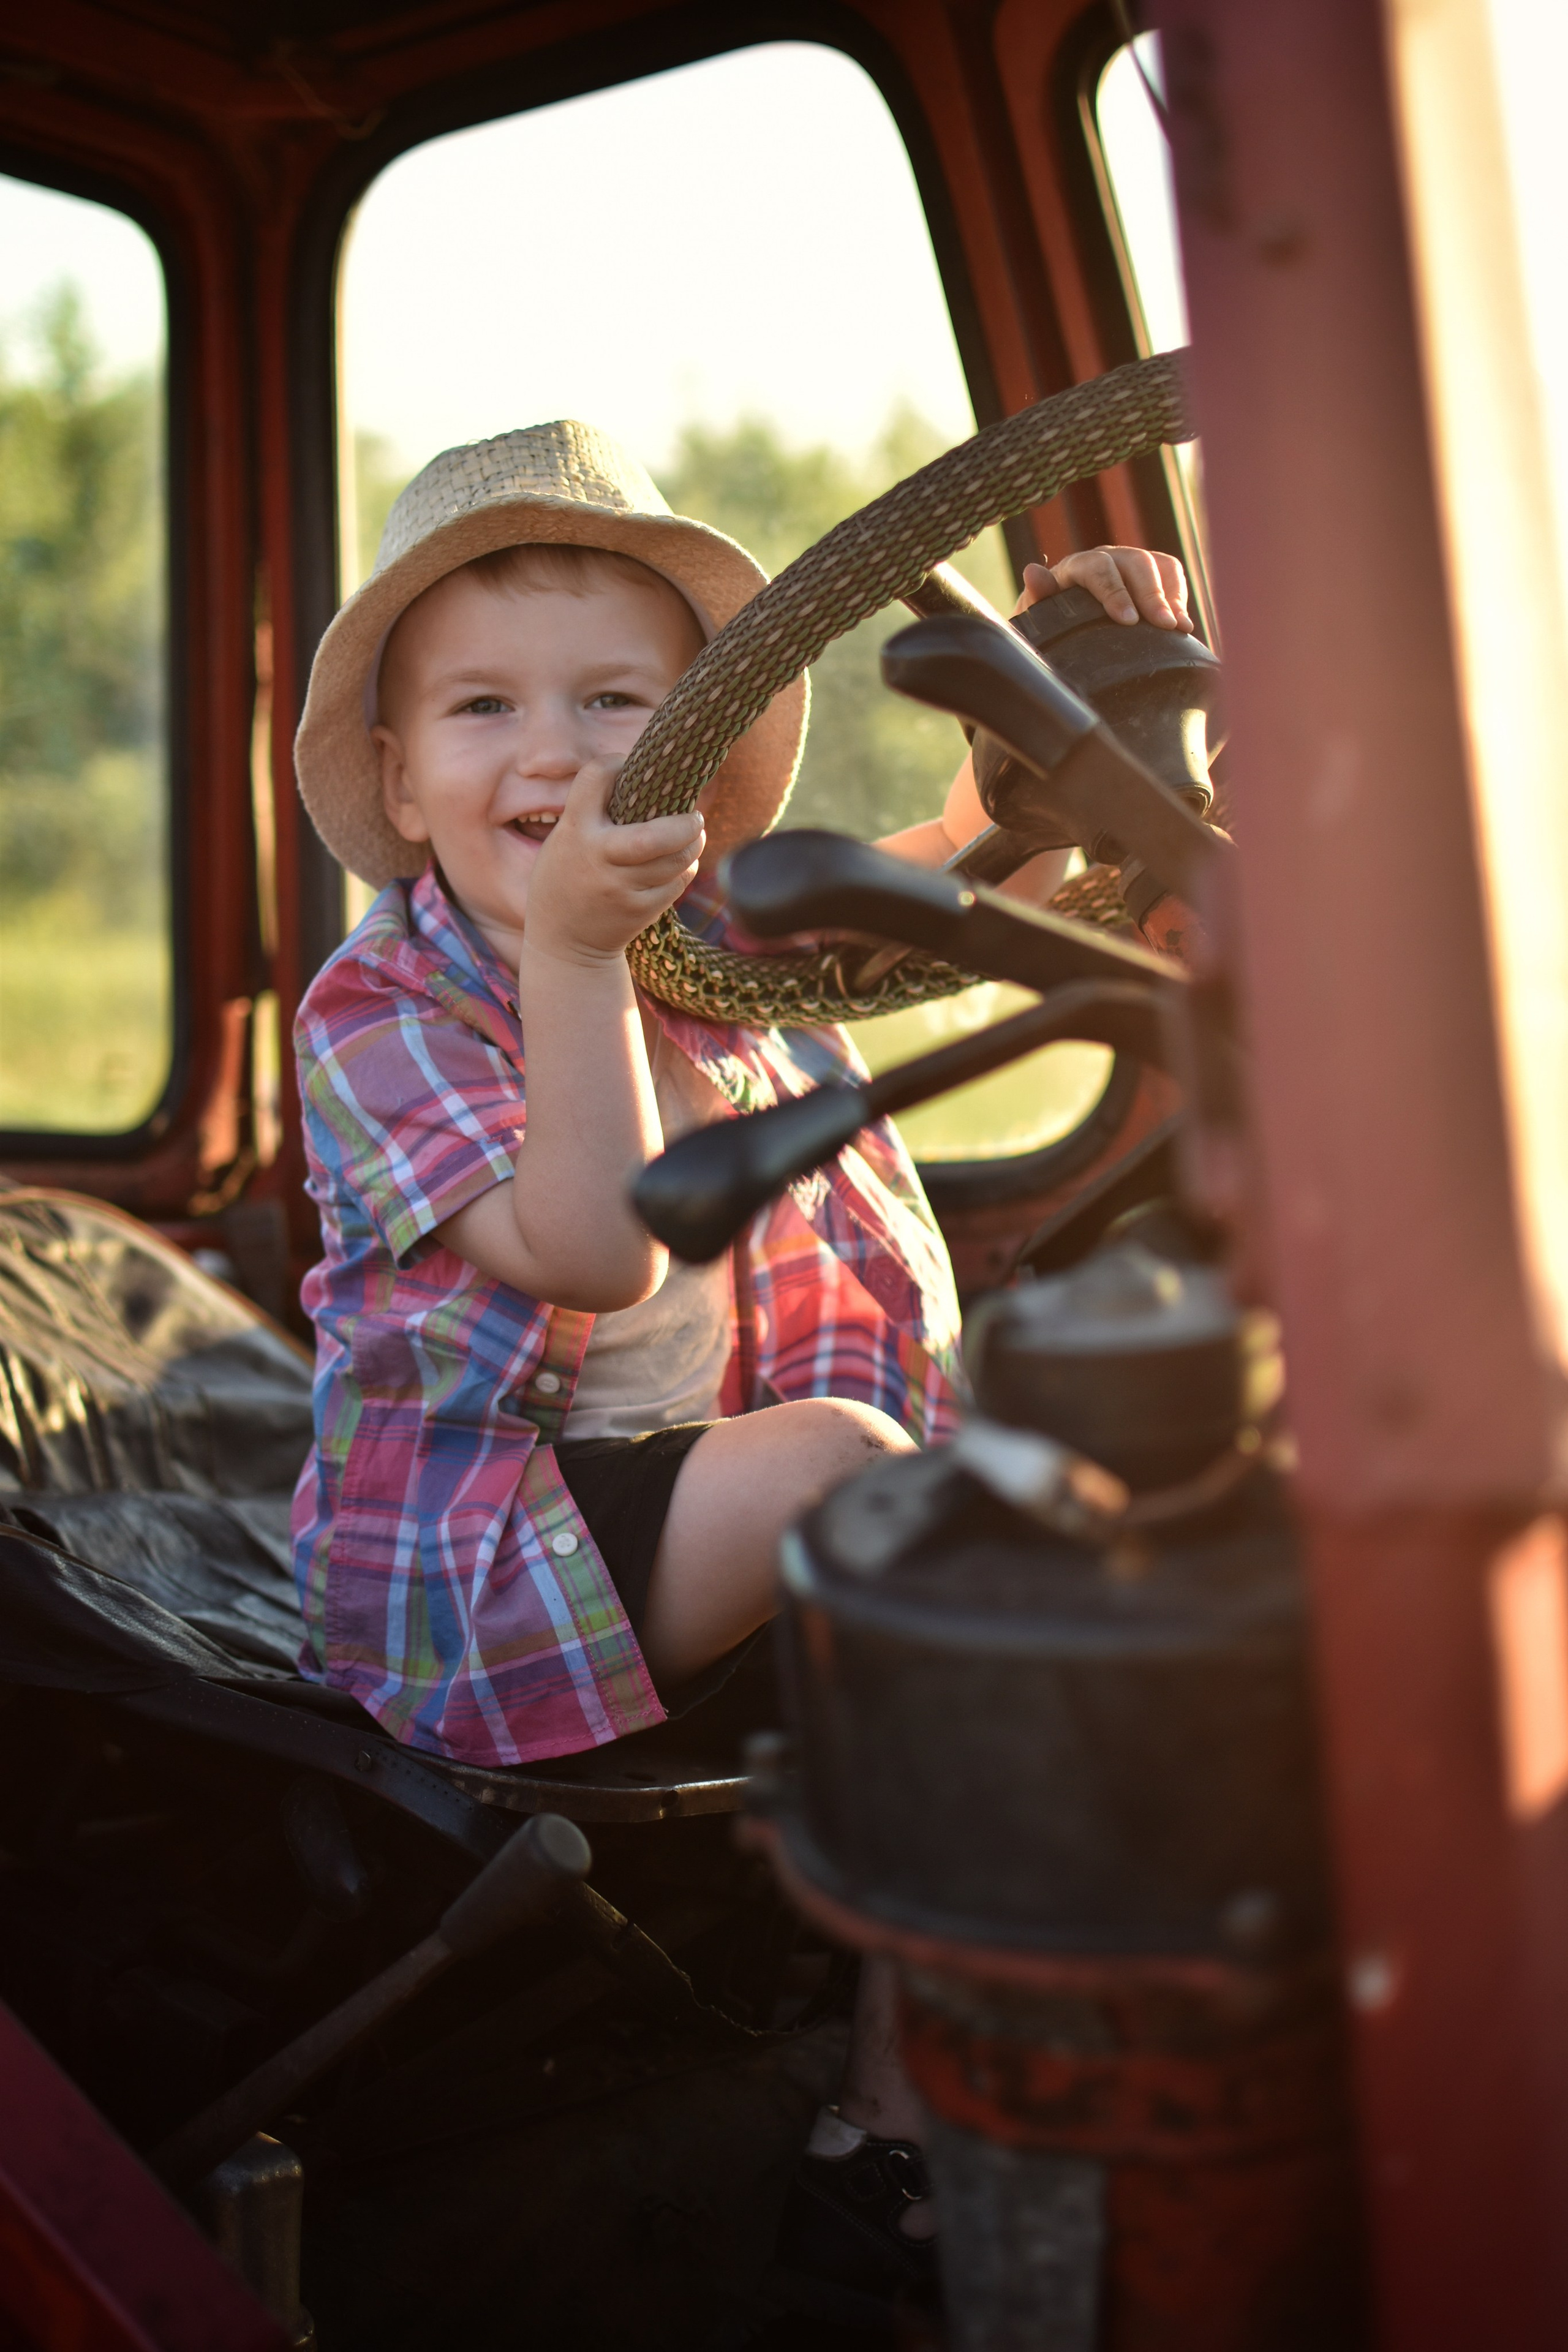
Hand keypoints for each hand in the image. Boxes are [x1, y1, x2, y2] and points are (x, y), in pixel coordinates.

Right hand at [524, 758, 703, 966]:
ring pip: (676, 860)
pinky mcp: (640, 910)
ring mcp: (621, 888)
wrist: (565, 942)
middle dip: (685, 823)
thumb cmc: (567, 878)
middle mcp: (599, 858)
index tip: (626, 766)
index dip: (613, 763)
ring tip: (693, 836)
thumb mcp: (565, 841)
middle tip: (694, 816)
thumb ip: (592, 812)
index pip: (594, 778)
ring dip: (692, 845)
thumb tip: (639, 773)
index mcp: (574, 831)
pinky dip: (685, 869)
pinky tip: (679, 864)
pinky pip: (677, 883)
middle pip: (656, 835)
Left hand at [1018, 546, 1192, 631]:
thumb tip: (1032, 572)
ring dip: (1171, 596)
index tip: (1129, 621)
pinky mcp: (1150, 573)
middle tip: (1165, 626)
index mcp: (1078, 565)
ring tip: (1179, 628)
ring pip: (1159, 566)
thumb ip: (1038, 594)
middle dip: (1152, 595)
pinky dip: (1180, 597)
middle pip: (1137, 563)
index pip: (1099, 569)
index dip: (1116, 593)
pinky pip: (1172, 574)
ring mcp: (1131, 563)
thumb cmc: (1051, 617)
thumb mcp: (1039, 611)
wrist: (1063, 616)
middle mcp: (1108, 557)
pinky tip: (1183, 625)